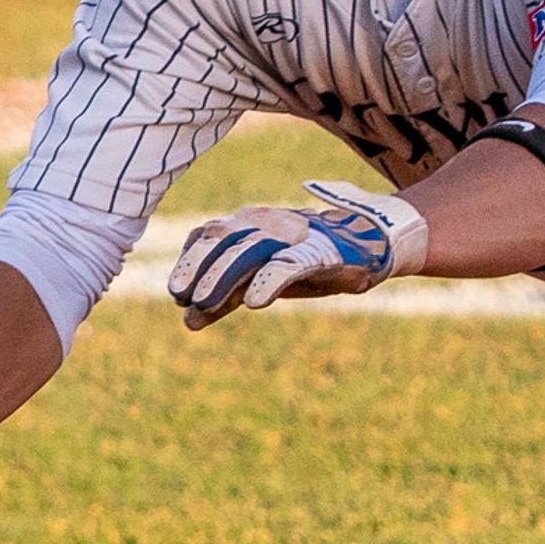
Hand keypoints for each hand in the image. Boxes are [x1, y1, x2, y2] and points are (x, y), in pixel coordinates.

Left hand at [166, 180, 428, 329]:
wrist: (367, 245)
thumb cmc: (307, 261)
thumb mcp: (260, 278)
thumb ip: (225, 297)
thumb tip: (187, 321)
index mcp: (247, 224)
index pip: (207, 236)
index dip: (189, 262)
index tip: (176, 292)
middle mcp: (265, 222)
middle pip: (222, 239)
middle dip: (199, 268)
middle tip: (182, 297)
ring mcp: (292, 235)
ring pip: (248, 250)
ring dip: (223, 276)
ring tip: (204, 303)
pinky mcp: (318, 252)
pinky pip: (288, 265)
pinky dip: (268, 281)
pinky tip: (253, 302)